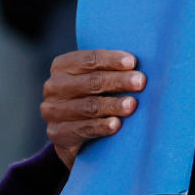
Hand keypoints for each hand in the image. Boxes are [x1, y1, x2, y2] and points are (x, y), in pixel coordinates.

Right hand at [40, 50, 146, 168]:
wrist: (74, 134)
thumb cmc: (94, 98)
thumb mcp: (97, 80)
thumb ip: (111, 71)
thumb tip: (138, 67)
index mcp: (62, 67)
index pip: (88, 60)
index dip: (111, 60)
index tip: (133, 62)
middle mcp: (54, 87)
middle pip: (91, 81)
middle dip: (118, 81)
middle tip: (140, 82)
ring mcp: (53, 111)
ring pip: (88, 106)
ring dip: (112, 105)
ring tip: (132, 105)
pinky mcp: (58, 133)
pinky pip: (82, 129)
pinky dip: (101, 126)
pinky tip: (116, 124)